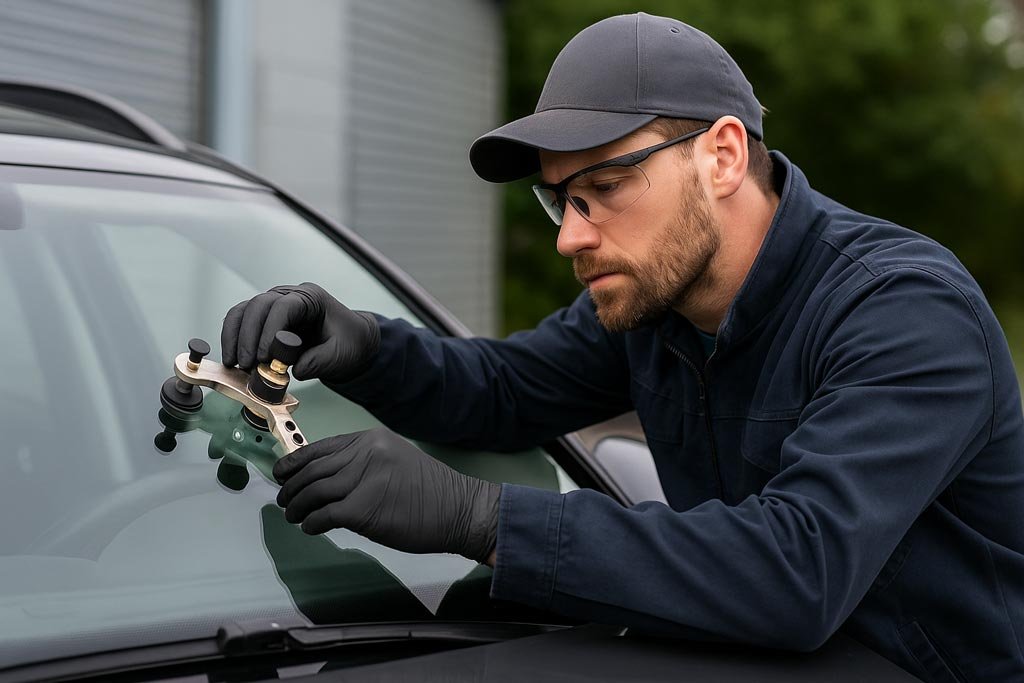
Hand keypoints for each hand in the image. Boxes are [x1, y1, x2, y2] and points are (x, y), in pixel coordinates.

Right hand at [220, 282, 379, 382]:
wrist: (350, 343)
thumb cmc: (348, 342)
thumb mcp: (340, 354)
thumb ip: (319, 362)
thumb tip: (292, 371)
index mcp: (311, 298)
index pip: (284, 306)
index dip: (270, 330)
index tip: (265, 356)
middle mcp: (288, 296)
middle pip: (258, 306)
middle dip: (248, 336)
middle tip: (247, 364)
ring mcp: (273, 306)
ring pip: (244, 312)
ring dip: (235, 337)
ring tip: (234, 364)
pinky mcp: (264, 321)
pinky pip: (240, 323)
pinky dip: (233, 339)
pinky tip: (232, 360)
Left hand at [273, 428, 501, 563]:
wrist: (458, 509)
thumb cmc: (429, 491)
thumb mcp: (394, 460)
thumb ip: (361, 463)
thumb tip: (324, 478)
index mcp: (371, 440)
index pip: (321, 447)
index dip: (295, 461)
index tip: (281, 472)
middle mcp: (365, 454)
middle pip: (312, 470)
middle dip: (291, 486)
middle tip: (283, 499)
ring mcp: (364, 480)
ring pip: (313, 492)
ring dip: (297, 507)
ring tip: (293, 516)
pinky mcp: (363, 509)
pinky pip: (323, 515)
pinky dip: (311, 523)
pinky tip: (311, 528)